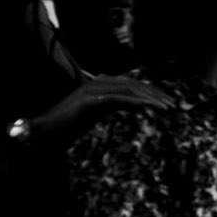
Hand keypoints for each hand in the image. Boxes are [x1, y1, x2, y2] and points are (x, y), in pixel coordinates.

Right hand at [35, 75, 172, 140]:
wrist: (43, 133)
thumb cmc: (68, 126)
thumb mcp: (97, 115)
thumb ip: (115, 107)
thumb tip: (139, 105)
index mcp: (99, 86)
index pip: (131, 84)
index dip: (151, 91)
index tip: (167, 101)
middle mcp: (95, 84)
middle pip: (133, 84)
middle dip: (155, 93)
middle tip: (173, 105)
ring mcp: (90, 91)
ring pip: (127, 90)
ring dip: (149, 98)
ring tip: (165, 107)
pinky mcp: (87, 102)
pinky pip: (115, 99)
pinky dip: (133, 102)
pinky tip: (147, 107)